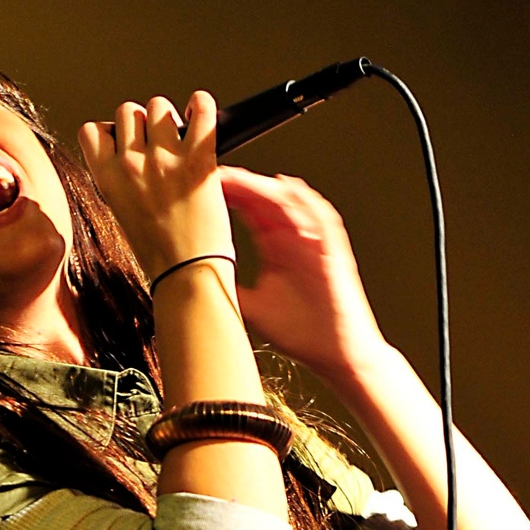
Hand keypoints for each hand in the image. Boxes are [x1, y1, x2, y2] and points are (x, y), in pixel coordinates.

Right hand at [78, 91, 233, 282]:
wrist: (187, 274)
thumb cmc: (159, 254)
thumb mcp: (121, 214)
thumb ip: (120, 179)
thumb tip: (132, 152)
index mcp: (107, 179)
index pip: (92, 130)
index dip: (111, 132)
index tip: (124, 143)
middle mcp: (132, 165)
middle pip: (128, 111)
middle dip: (143, 123)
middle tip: (157, 145)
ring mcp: (164, 160)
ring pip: (158, 106)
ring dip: (170, 118)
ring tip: (180, 138)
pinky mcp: (198, 159)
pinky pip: (201, 109)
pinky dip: (202, 106)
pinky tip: (200, 116)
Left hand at [219, 167, 385, 381]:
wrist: (336, 355)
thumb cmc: (302, 334)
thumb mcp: (252, 308)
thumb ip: (230, 286)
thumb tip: (193, 276)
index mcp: (276, 249)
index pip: (250, 212)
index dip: (229, 196)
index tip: (203, 185)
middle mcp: (295, 241)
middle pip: (267, 200)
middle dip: (243, 184)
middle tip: (216, 173)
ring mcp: (315, 244)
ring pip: (293, 204)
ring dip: (269, 189)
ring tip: (244, 179)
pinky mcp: (334, 252)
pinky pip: (323, 219)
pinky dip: (308, 204)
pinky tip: (289, 191)